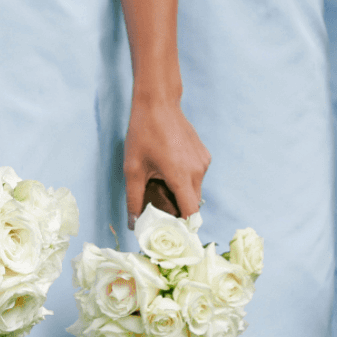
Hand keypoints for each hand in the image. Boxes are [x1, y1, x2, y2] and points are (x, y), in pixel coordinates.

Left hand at [124, 95, 208, 226]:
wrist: (158, 103)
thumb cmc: (143, 134)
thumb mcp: (132, 169)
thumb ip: (133, 199)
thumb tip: (133, 223)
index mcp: (182, 177)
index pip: (190, 214)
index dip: (182, 227)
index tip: (170, 233)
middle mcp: (198, 171)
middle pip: (193, 204)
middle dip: (179, 211)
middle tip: (159, 211)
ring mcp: (203, 162)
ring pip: (195, 191)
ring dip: (181, 194)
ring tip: (161, 186)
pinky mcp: (204, 155)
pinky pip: (197, 177)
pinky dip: (185, 181)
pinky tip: (168, 170)